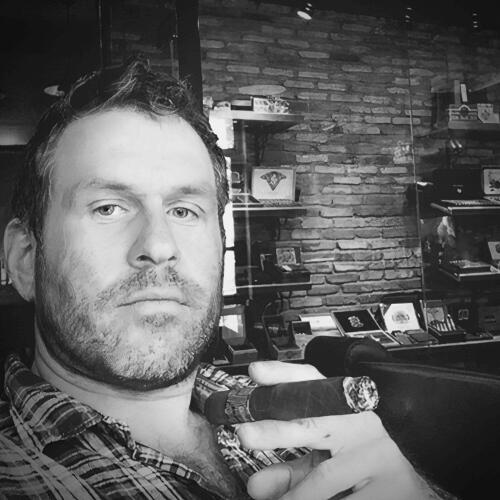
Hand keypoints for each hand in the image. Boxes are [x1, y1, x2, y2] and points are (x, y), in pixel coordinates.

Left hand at [238, 361, 439, 499]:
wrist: (422, 463)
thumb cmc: (367, 451)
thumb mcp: (331, 453)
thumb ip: (295, 467)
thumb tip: (256, 486)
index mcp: (343, 403)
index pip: (310, 380)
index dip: (281, 375)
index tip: (256, 371)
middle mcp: (357, 424)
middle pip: (313, 422)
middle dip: (276, 429)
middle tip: (245, 434)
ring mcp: (374, 456)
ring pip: (325, 477)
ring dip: (292, 493)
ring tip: (264, 497)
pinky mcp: (390, 489)